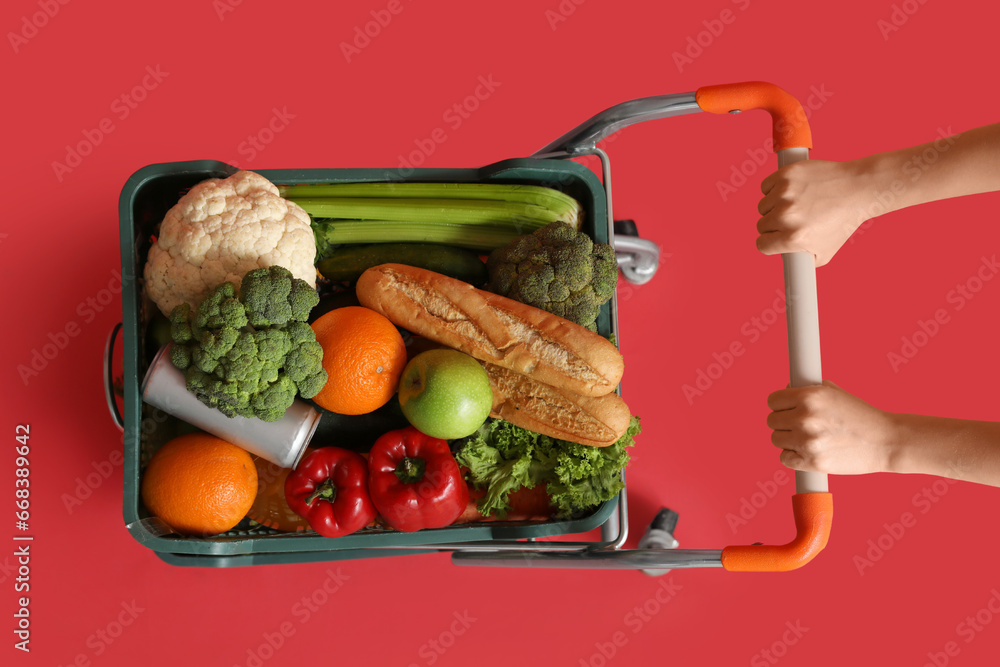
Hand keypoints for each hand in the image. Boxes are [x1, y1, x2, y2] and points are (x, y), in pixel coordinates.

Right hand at [756, 159, 873, 265]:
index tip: (777, 238)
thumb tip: (789, 268)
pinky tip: (790, 191)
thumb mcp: (826, 252)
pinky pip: (766, 186)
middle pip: (761, 225)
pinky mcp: (786, 175)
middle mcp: (787, 216)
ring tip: (795, 204)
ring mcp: (785, 193)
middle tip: (792, 220)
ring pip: (763, 206)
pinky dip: (773, 188)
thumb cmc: (843, 220)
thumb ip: (802, 262)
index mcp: (794, 238)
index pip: (762, 245)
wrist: (859, 188)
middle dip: (773, 225)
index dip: (770, 243)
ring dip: (773, 206)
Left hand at [766, 381, 896, 473]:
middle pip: (772, 421)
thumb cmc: (860, 415)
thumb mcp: (834, 392)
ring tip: (808, 438)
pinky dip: (793, 457)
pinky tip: (807, 451)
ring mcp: (808, 441)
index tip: (788, 409)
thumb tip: (784, 391)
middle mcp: (805, 417)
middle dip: (784, 422)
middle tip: (802, 425)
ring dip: (787, 440)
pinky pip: (784, 458)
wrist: (886, 442)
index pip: (772, 400)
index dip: (780, 404)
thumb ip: (807, 390)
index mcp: (809, 396)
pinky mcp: (812, 462)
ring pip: (776, 439)